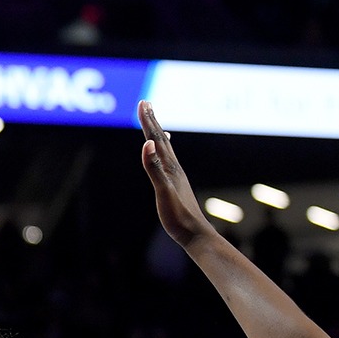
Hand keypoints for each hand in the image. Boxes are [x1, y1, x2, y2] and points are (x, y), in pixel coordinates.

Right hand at [138, 101, 215, 248]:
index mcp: (169, 167)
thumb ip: (154, 168)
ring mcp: (176, 176)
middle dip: (151, 121)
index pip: (155, 139)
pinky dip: (164, 151)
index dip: (148, 121)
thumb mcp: (163, 192)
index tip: (143, 102)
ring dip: (157, 133)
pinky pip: (168, 161)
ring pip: (165, 149)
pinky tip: (164, 153)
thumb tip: (147, 144)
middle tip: (145, 104)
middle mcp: (174, 168)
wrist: (195, 234)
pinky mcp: (176, 185)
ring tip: (154, 123)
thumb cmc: (178, 217)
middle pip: (161, 139)